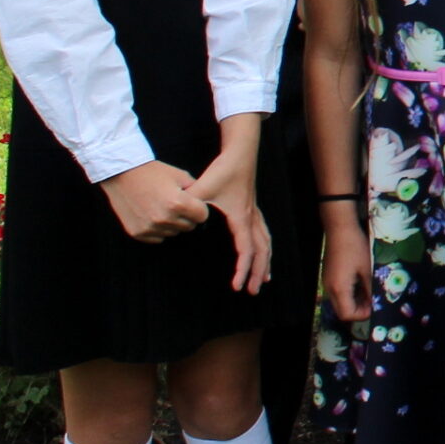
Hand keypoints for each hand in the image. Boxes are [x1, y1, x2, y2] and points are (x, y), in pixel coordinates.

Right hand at [100, 160, 208, 241]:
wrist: (121, 174)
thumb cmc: (153, 172)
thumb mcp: (180, 175)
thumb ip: (196, 191)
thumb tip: (206, 204)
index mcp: (178, 204)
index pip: (203, 216)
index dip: (199, 208)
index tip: (192, 202)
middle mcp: (164, 219)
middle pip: (189, 226)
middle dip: (187, 216)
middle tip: (176, 204)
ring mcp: (150, 228)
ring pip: (174, 233)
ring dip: (172, 223)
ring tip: (162, 207)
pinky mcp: (138, 233)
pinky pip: (158, 238)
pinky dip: (158, 229)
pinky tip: (151, 214)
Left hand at [185, 150, 271, 293]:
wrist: (240, 152)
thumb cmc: (224, 169)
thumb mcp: (202, 186)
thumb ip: (190, 202)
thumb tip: (178, 215)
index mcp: (242, 217)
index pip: (246, 250)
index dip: (243, 270)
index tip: (237, 286)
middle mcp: (251, 218)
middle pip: (262, 251)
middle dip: (258, 272)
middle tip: (253, 291)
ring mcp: (254, 214)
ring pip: (266, 243)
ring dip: (265, 262)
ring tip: (264, 279)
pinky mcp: (252, 209)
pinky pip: (263, 234)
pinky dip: (264, 249)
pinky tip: (261, 253)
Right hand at [323, 217, 373, 322]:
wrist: (340, 229)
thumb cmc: (355, 247)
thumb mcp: (367, 269)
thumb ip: (370, 289)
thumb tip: (376, 303)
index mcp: (339, 288)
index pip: (347, 314)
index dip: (362, 315)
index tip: (375, 308)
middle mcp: (330, 288)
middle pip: (342, 311)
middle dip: (358, 310)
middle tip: (374, 302)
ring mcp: (327, 282)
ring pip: (340, 302)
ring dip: (355, 302)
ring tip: (371, 292)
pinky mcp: (329, 276)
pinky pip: (338, 292)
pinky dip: (350, 294)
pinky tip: (362, 284)